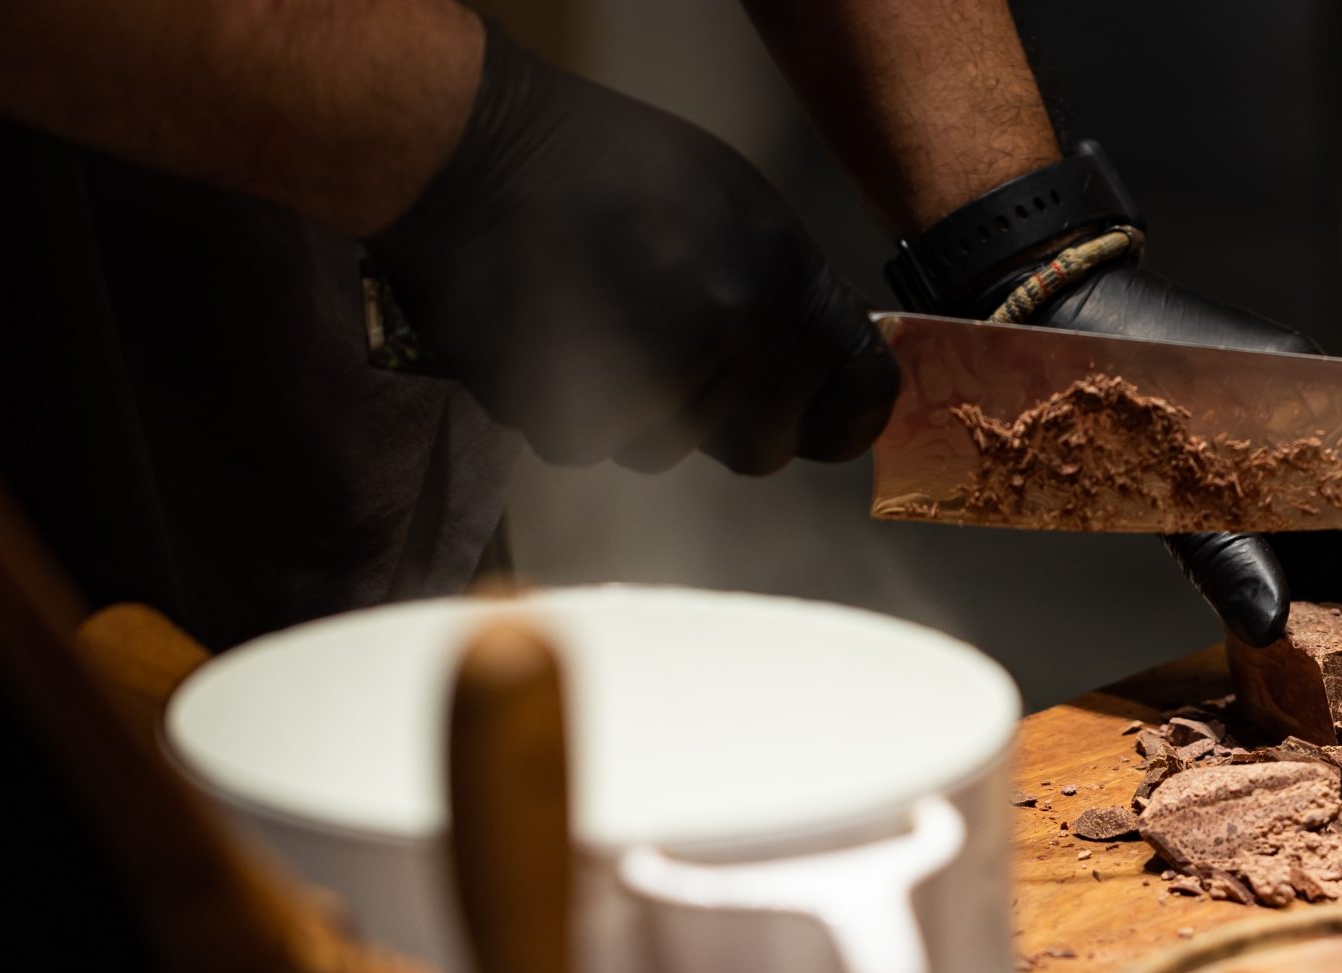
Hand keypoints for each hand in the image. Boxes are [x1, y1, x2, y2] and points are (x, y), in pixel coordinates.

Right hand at [368, 24, 898, 475]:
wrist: (477, 153)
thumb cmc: (609, 168)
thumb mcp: (739, 206)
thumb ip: (792, 295)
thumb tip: (830, 370)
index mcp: (788, 278)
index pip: (865, 393)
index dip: (841, 416)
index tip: (815, 414)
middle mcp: (738, 332)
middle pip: (763, 449)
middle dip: (725, 419)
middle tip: (674, 352)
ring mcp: (658, 377)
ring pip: (670, 451)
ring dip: (641, 411)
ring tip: (604, 325)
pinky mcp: (577, 410)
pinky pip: (592, 446)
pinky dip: (572, 407)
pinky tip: (557, 338)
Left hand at [1031, 267, 1341, 648]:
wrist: (1078, 319)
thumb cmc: (1125, 388)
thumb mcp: (1175, 494)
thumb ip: (1229, 562)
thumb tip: (1271, 631)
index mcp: (1328, 414)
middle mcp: (1329, 417)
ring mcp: (1300, 428)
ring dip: (1337, 580)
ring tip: (1319, 642)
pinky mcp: (1267, 443)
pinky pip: (1305, 507)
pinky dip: (1300, 557)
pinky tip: (1280, 598)